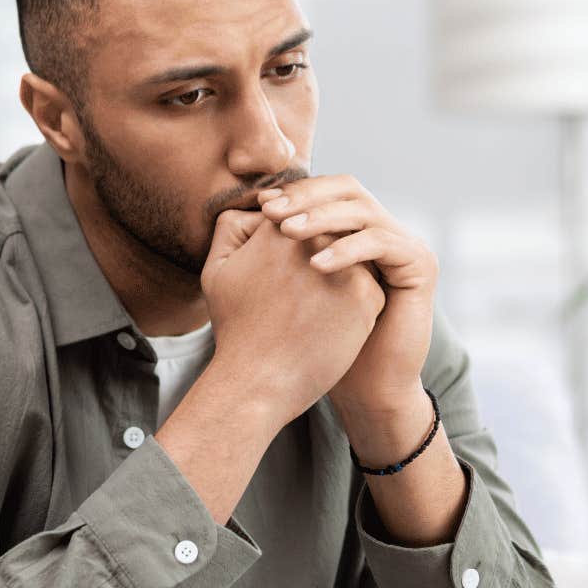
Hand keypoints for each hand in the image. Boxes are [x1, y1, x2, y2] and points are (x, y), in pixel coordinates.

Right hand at [201, 207, 385, 424]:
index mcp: (281, 227)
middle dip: (321, 257)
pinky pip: (369, 287)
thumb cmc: (236, 329)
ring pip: (354, 259)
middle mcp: (318, 239)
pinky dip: (355, 303)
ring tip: (318, 307)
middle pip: (330, 235)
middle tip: (303, 294)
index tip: (286, 273)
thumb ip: (232, 226)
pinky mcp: (368, 295)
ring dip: (344, 276)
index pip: (302, 217)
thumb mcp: (217, 269)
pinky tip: (333, 324)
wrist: (260, 381)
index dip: (294, 242)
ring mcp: (347, 266)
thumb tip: (262, 206)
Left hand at [257, 175, 438, 417]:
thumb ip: (274, 250)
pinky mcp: (420, 264)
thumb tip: (243, 211)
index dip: (294, 192)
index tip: (259, 204)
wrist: (364, 386)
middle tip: (272, 211)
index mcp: (355, 231)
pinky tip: (316, 265)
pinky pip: (381, 242)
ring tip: (287, 233)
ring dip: (321, 218)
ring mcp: (404, 244)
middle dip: (307, 197)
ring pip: (363, 210)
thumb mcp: (291, 288)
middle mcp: (382, 230)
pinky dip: (347, 249)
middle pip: (347, 188)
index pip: (326, 191)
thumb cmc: (321, 344)